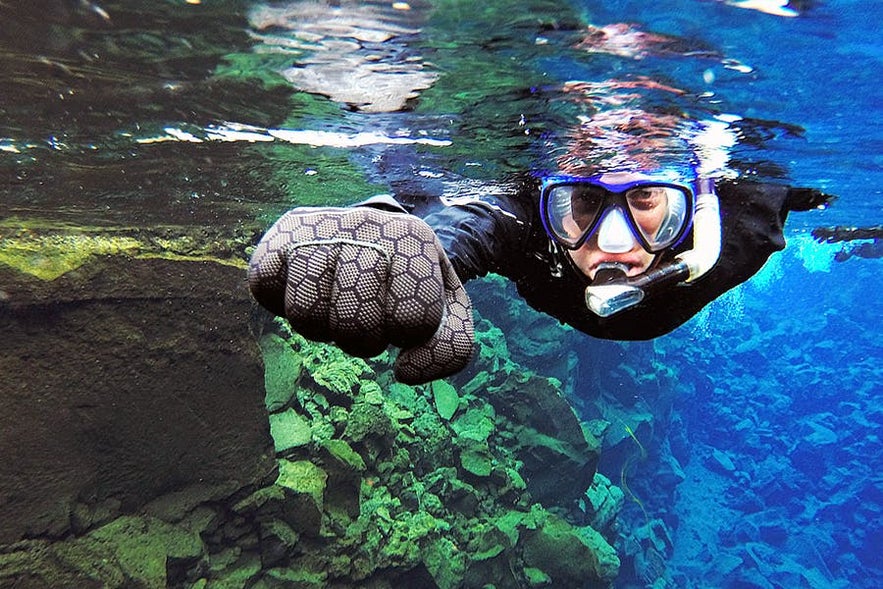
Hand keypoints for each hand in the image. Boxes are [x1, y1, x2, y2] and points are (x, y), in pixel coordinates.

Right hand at [248, 206, 473, 383]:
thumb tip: (403, 371)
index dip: (407, 333)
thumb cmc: (409, 286)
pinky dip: (281, 303)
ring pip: (306, 313)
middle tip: (368, 318)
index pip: (414, 320)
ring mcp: (321, 224)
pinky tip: (307, 289)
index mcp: (414, 238)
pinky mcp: (282, 232)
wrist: (374, 235)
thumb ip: (449, 350)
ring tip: (336, 307)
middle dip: (363, 340)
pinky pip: (265, 286)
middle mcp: (366, 223)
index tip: (405, 312)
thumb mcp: (446, 311)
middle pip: (356, 324)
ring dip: (321, 328)